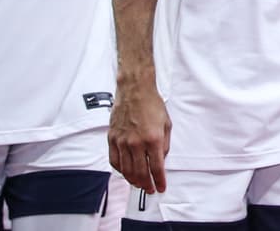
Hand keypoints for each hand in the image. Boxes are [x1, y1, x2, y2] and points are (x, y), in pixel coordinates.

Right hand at [108, 79, 170, 193]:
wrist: (135, 90)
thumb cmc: (151, 104)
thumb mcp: (166, 124)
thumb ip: (164, 144)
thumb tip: (161, 159)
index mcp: (153, 139)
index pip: (156, 168)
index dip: (159, 181)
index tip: (161, 187)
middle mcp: (136, 143)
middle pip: (140, 173)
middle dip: (146, 185)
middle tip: (150, 189)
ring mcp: (122, 141)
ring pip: (126, 170)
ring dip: (133, 180)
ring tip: (139, 184)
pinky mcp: (112, 138)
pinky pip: (115, 160)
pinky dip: (120, 170)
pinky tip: (125, 172)